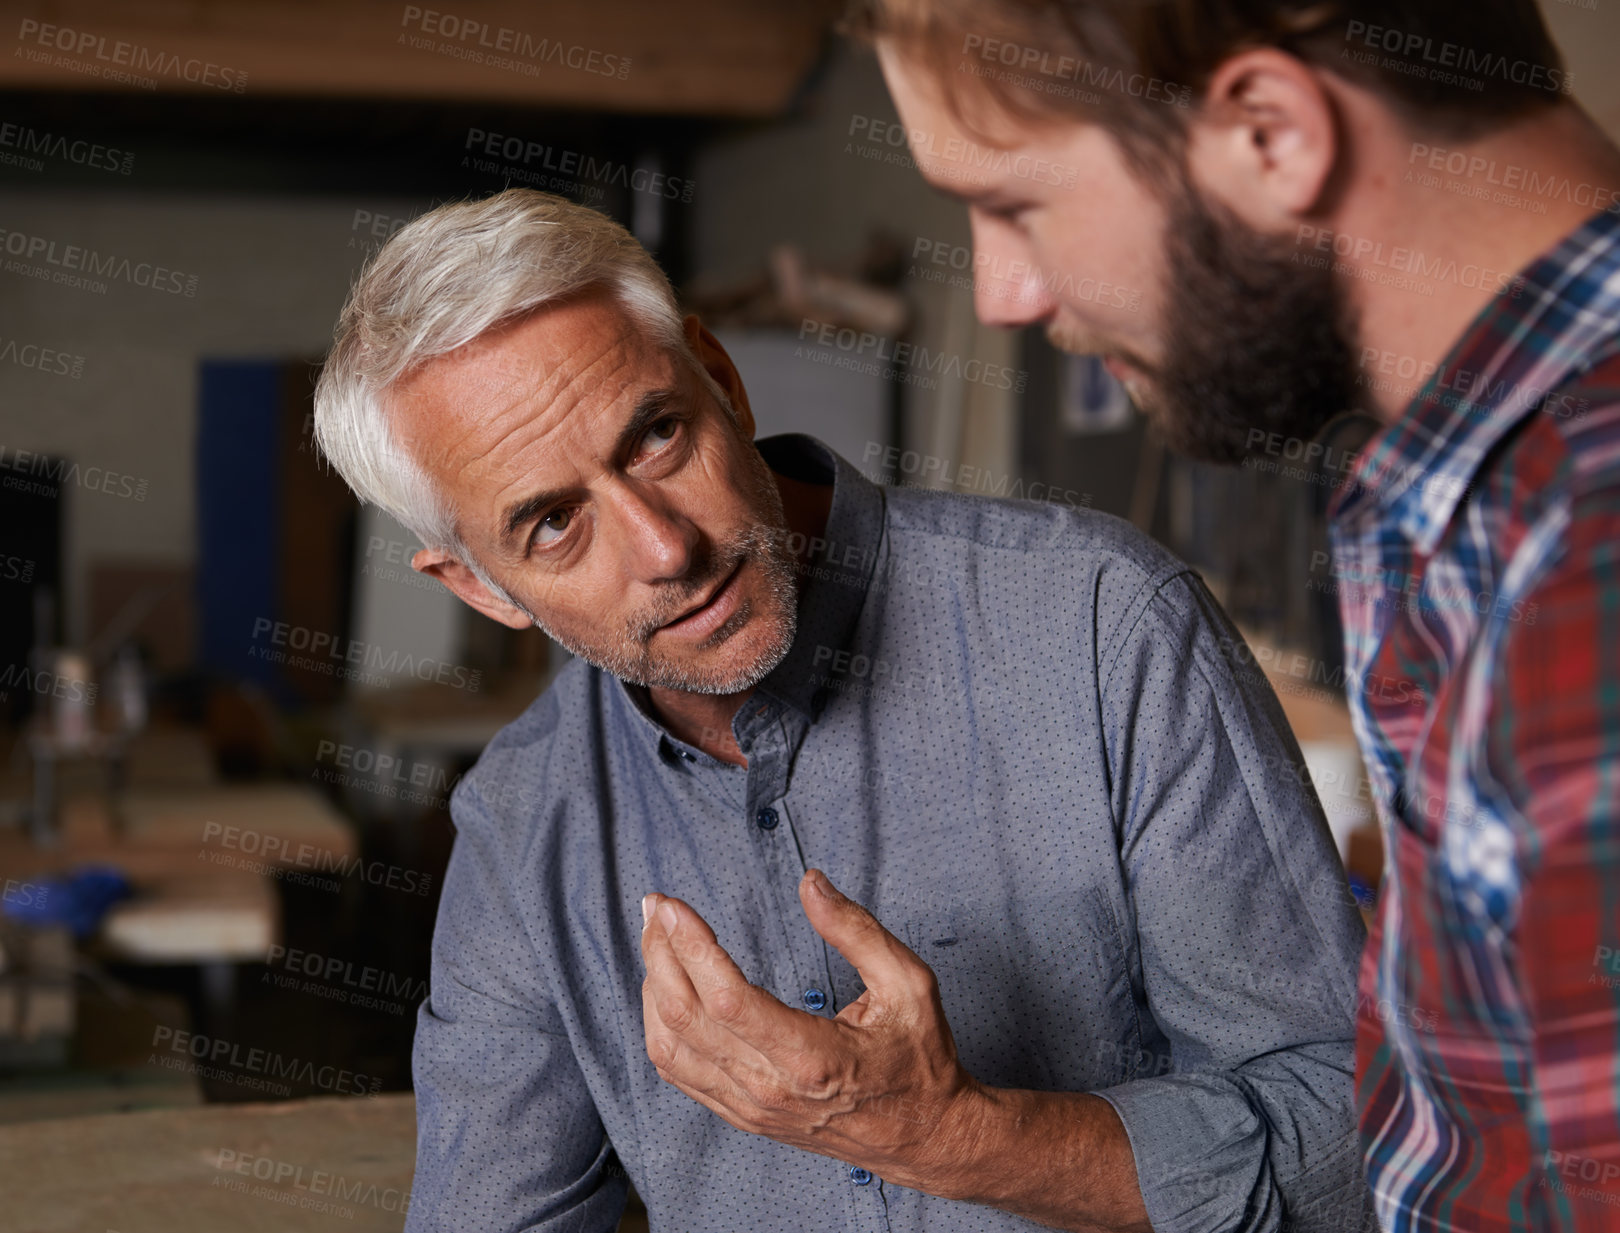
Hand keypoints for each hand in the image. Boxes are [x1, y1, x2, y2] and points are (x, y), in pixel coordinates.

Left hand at [639, 868, 985, 1192]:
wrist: (926, 1138)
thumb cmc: (920, 1059)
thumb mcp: (909, 984)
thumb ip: (857, 930)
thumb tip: (810, 883)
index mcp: (812, 1058)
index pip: (727, 999)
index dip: (691, 946)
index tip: (673, 905)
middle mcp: (771, 1088)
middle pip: (685, 1016)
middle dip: (660, 952)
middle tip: (656, 905)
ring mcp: (751, 1108)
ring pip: (669, 1048)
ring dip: (653, 985)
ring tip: (657, 937)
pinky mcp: (742, 1115)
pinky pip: (678, 1072)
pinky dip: (659, 1025)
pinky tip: (664, 987)